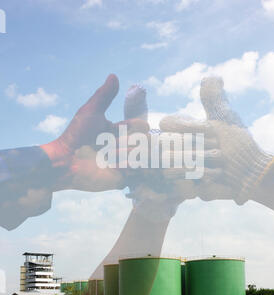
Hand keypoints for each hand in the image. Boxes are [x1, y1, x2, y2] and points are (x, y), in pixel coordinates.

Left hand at [40, 75, 148, 192]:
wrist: (66, 162)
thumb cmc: (76, 136)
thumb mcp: (91, 112)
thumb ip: (104, 95)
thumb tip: (114, 75)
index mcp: (118, 131)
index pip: (140, 126)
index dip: (136, 125)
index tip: (122, 127)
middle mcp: (123, 146)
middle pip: (146, 141)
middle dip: (132, 141)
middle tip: (113, 145)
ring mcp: (124, 163)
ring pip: (144, 156)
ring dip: (128, 155)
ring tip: (110, 157)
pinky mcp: (122, 178)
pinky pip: (139, 173)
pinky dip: (130, 169)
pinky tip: (114, 166)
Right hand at [159, 77, 273, 204]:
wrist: (250, 173)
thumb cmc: (239, 145)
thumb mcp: (226, 119)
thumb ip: (214, 99)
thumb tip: (211, 77)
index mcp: (182, 132)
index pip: (166, 123)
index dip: (185, 127)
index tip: (209, 131)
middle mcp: (177, 148)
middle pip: (168, 144)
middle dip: (199, 147)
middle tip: (218, 150)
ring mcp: (178, 168)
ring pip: (173, 164)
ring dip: (202, 163)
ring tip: (218, 165)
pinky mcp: (183, 187)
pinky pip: (182, 182)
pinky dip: (204, 179)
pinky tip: (215, 178)